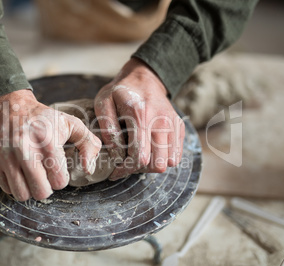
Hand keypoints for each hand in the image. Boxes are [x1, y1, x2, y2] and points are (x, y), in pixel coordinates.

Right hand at [0, 89, 100, 200]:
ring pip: (21, 195)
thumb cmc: (42, 118)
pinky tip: (17, 168)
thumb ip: (89, 144)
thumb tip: (89, 169)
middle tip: (44, 175)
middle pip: (41, 192)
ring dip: (29, 188)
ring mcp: (4, 157)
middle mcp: (23, 150)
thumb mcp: (70, 123)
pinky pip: (6, 189)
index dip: (60, 178)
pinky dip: (14, 183)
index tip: (56, 168)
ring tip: (30, 173)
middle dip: (46, 187)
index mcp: (46, 141)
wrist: (6, 105)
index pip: (59, 181)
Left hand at [94, 58, 184, 179]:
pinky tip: (149, 150)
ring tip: (137, 156)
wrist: (145, 77)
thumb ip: (107, 128)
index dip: (126, 169)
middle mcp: (162, 121)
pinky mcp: (180, 127)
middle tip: (126, 163)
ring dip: (152, 165)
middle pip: (158, 164)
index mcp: (141, 115)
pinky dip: (163, 158)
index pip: (140, 156)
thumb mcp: (104, 102)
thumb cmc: (120, 91)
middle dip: (140, 169)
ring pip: (169, 162)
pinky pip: (176, 155)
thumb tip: (116, 155)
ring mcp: (174, 124)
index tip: (116, 169)